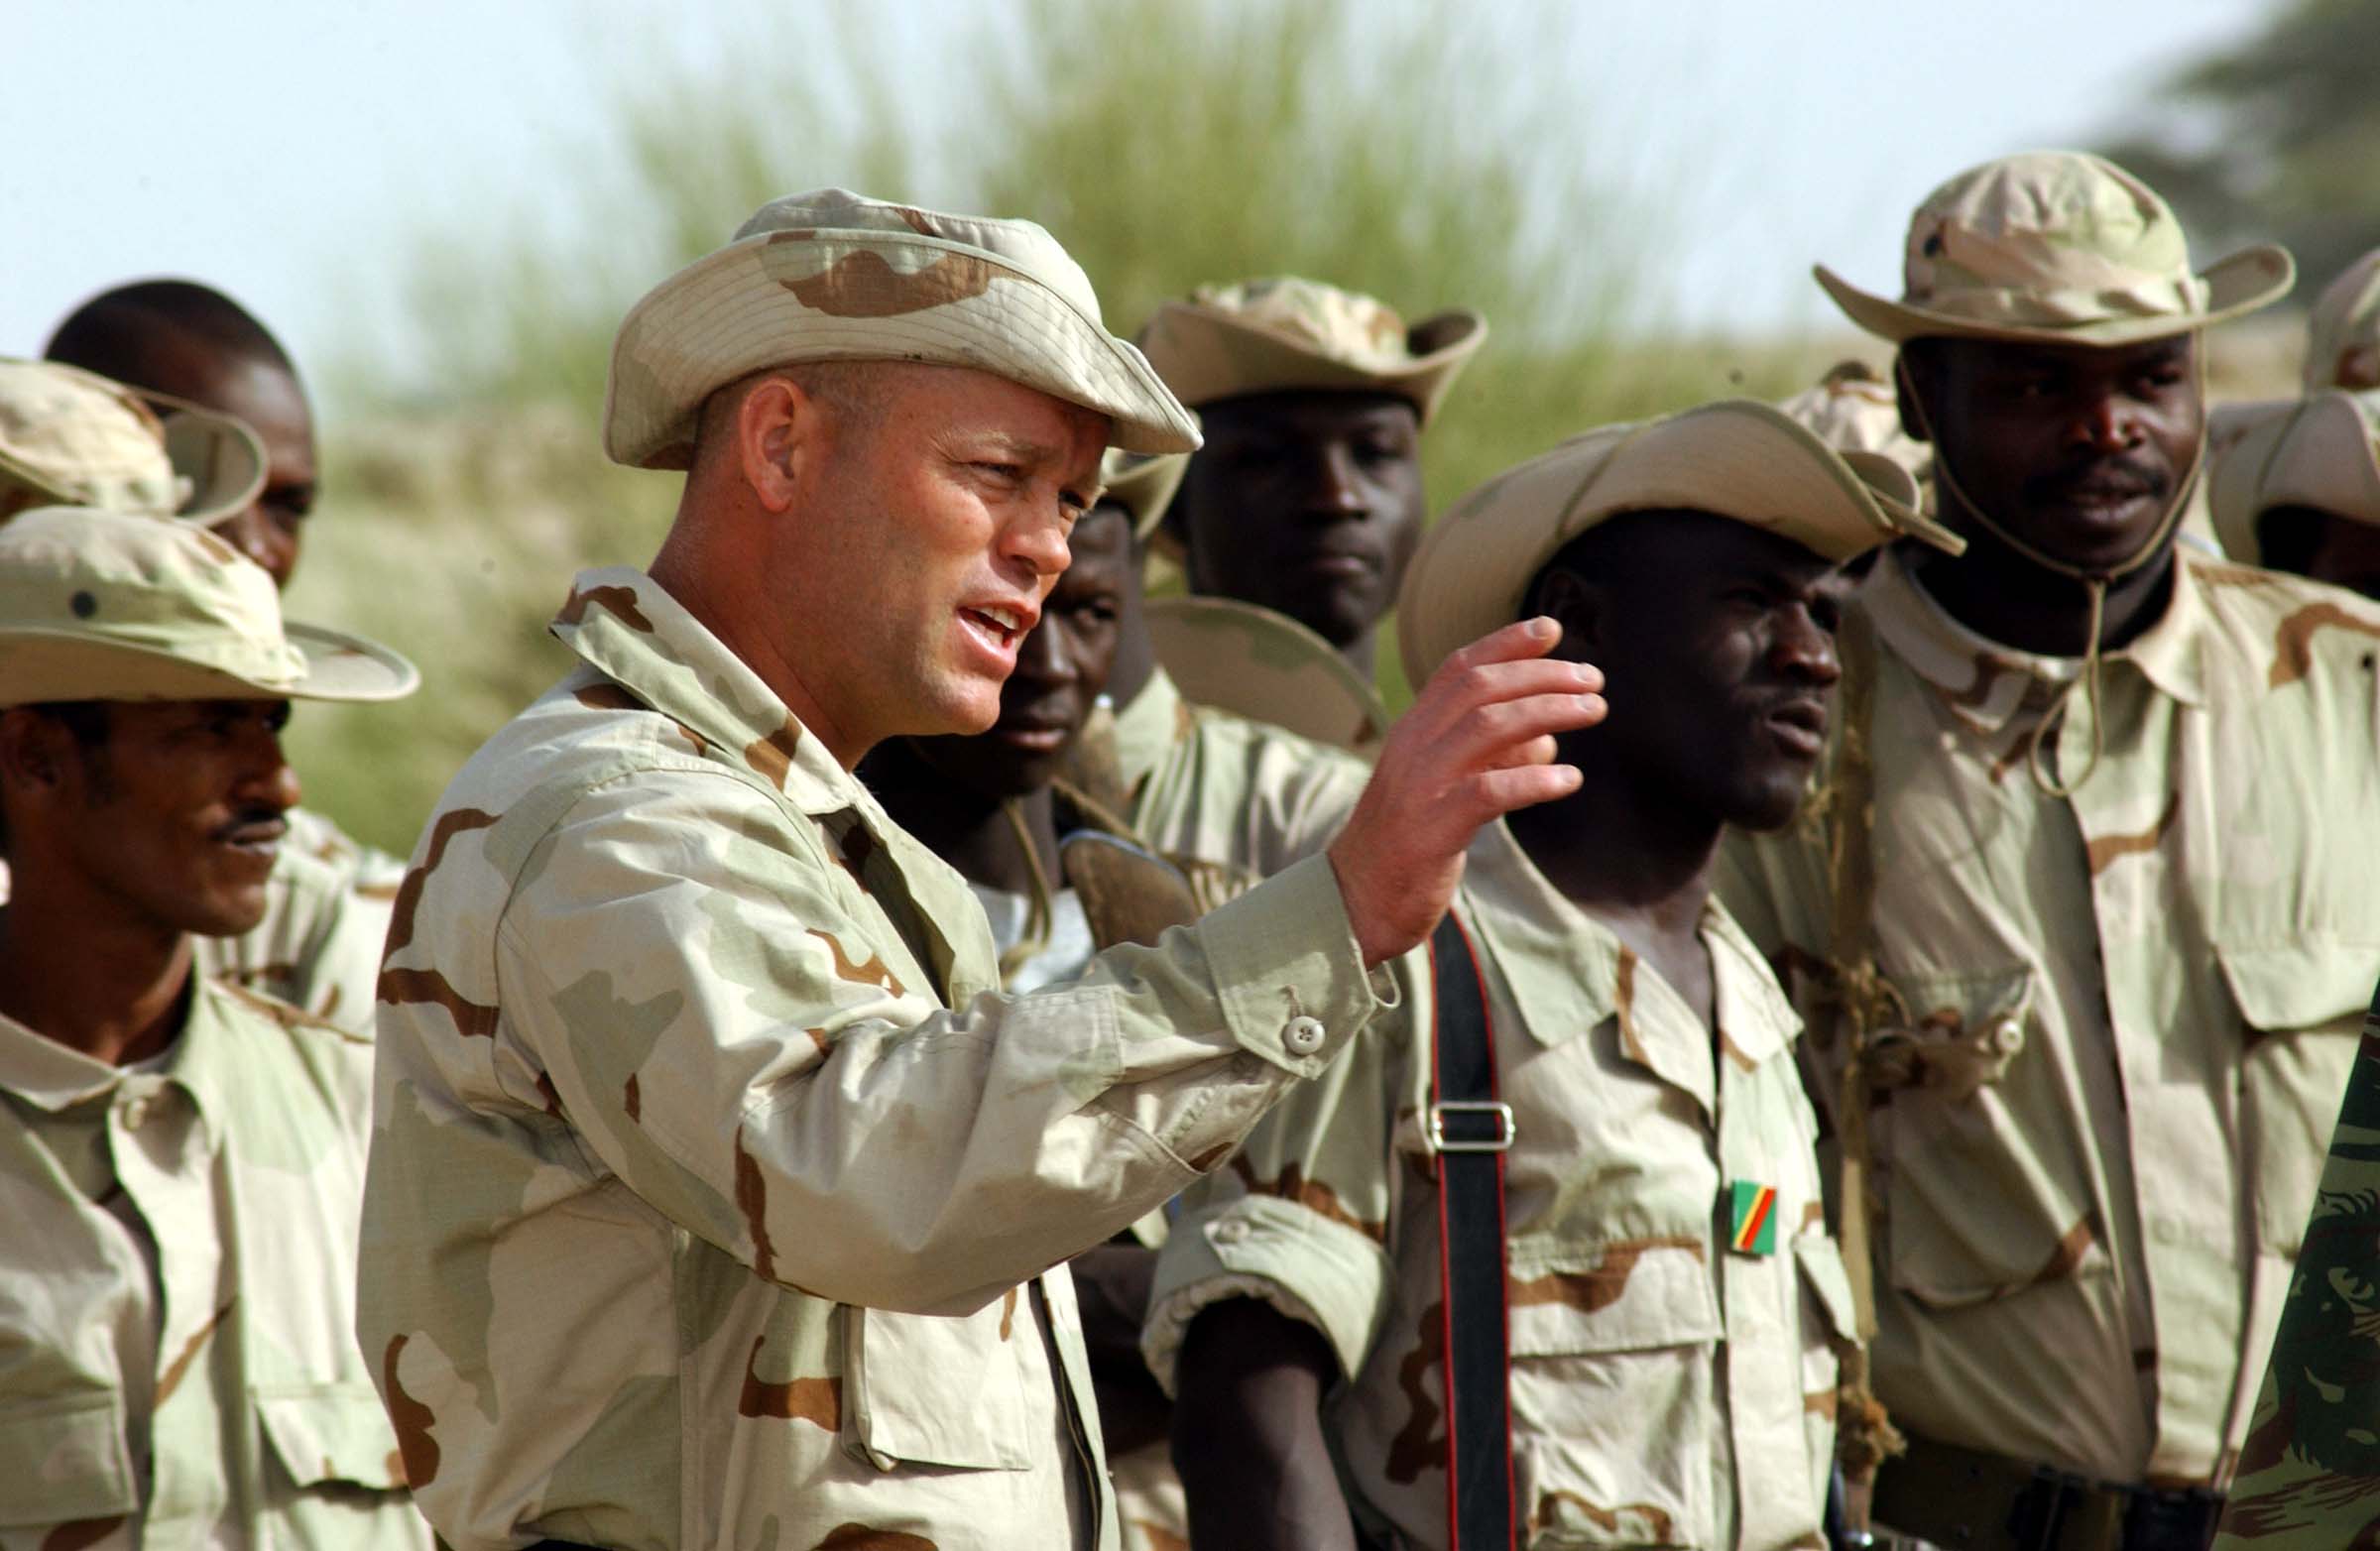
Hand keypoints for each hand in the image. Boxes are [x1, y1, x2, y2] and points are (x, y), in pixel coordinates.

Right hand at [1327, 617, 1602, 964]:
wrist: (1354, 902)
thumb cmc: (1409, 845)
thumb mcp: (1444, 789)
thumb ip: (1489, 758)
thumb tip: (1547, 740)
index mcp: (1412, 732)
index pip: (1458, 668)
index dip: (1507, 643)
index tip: (1552, 630)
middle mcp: (1412, 748)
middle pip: (1481, 688)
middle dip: (1543, 675)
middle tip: (1594, 679)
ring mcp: (1420, 787)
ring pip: (1487, 727)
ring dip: (1548, 712)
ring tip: (1593, 711)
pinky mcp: (1432, 830)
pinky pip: (1488, 791)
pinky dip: (1534, 780)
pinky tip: (1570, 780)